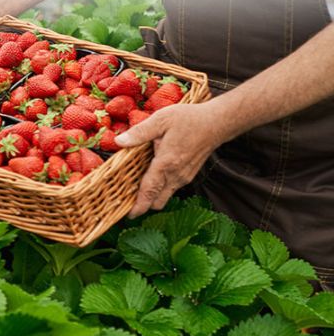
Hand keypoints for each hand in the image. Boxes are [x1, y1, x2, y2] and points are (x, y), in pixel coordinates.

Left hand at [114, 103, 230, 217]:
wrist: (217, 123)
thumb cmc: (189, 119)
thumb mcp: (161, 120)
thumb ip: (139, 133)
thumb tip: (118, 141)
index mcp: (166, 163)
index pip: (149, 191)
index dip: (138, 206)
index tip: (128, 216)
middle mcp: (176, 175)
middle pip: (156, 202)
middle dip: (142, 205)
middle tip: (125, 200)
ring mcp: (183, 177)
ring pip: (164, 197)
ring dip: (151, 197)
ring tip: (135, 189)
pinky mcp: (188, 176)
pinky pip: (171, 189)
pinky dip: (160, 190)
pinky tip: (151, 178)